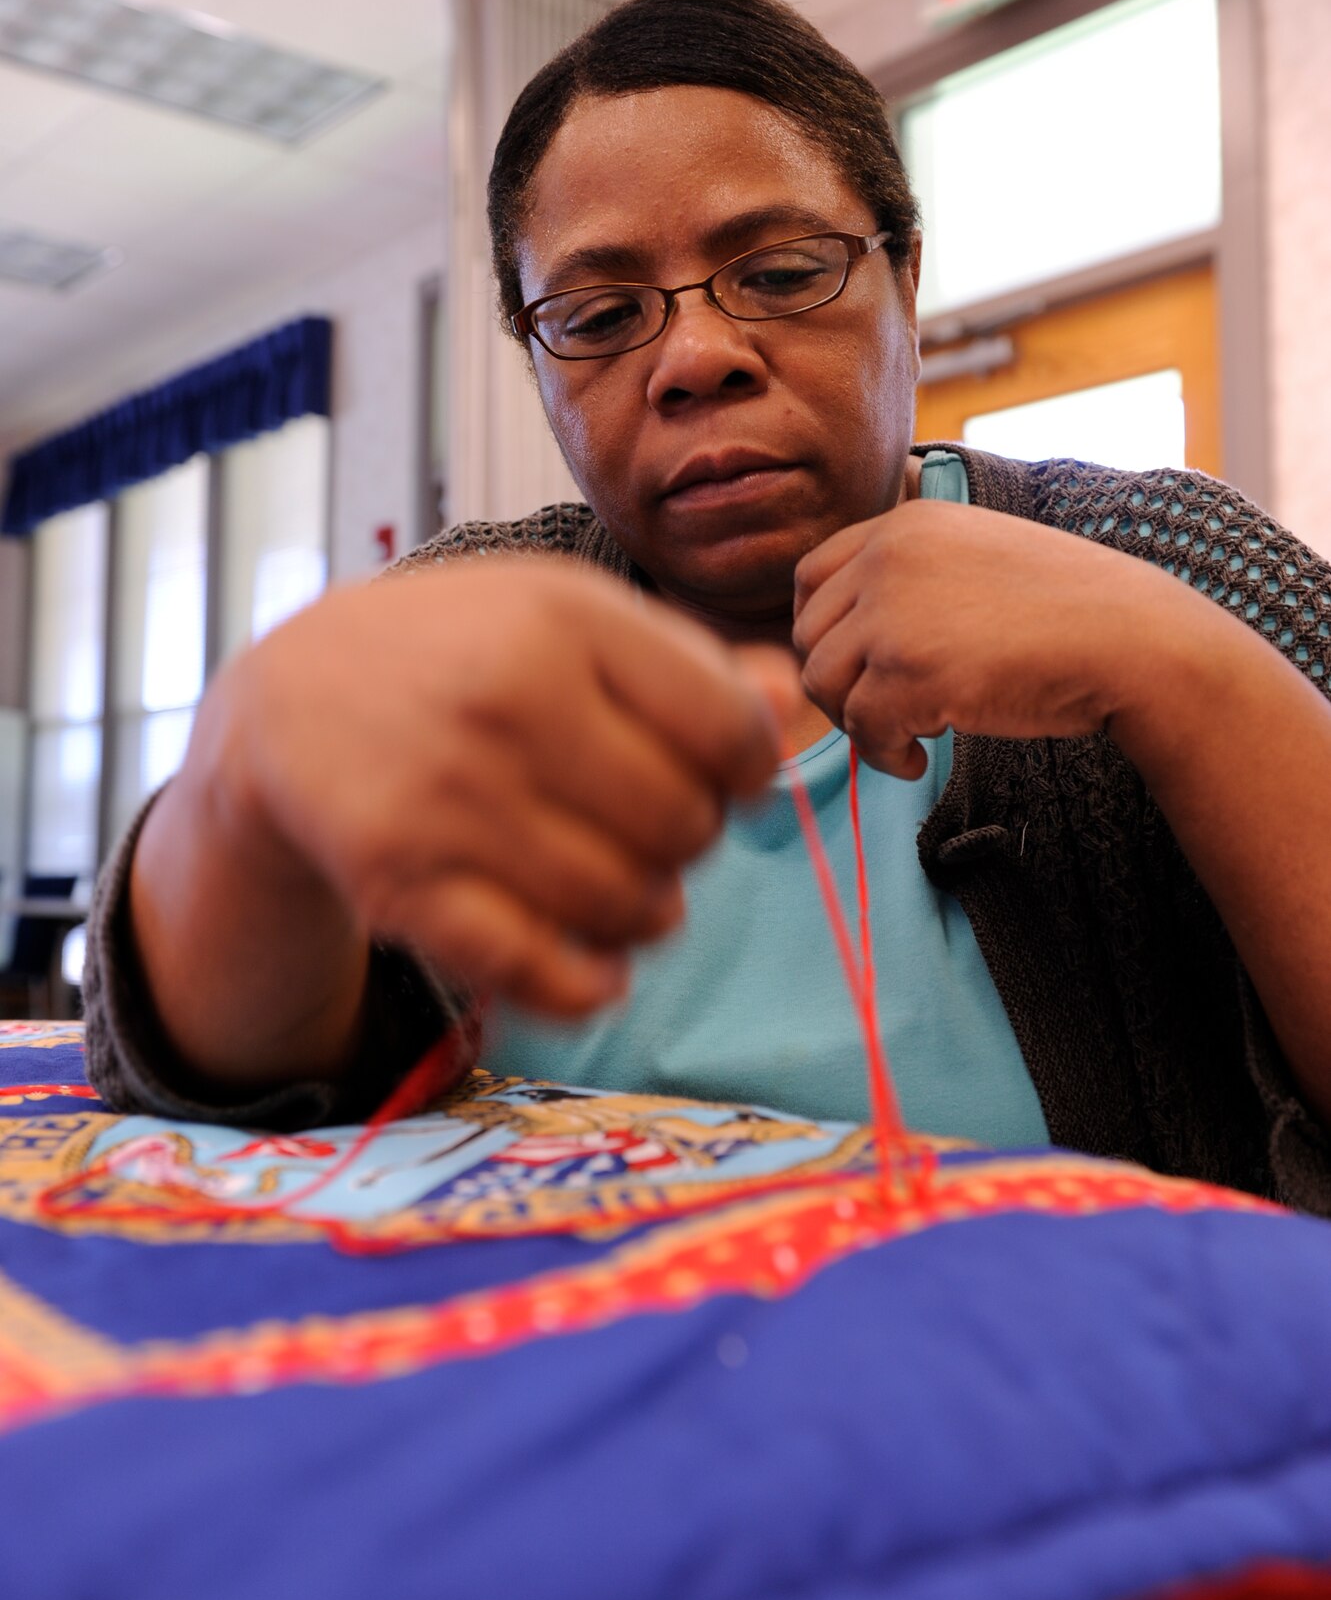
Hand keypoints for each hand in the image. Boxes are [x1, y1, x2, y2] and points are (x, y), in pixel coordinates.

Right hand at [215, 558, 796, 1014]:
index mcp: (563, 620)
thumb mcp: (565, 615)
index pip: (729, 733)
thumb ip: (685, 660)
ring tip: (625, 887)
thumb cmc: (460, 652)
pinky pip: (544, 972)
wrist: (290, 702)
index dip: (749, 774)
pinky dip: (592, 984)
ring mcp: (448, 801)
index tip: (722, 778)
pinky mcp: (402, 887)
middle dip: (691, 843)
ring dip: (649, 914)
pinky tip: (595, 961)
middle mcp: (506, 704)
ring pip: (628, 907)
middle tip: (654, 829)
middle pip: (685, 827)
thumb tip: (788, 699)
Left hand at [792, 499, 1187, 776]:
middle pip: (808, 633)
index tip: (853, 666)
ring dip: (859, 721)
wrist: (1131, 640)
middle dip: (837, 682)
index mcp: (904, 524)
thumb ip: (913, 577)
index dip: (821, 630)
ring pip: (823, 682)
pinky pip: (860, 728)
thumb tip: (850, 635)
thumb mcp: (978, 557)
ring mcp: (893, 614)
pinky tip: (922, 758)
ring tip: (909, 734)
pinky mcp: (907, 673)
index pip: (812, 576)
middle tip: (883, 710)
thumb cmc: (1068, 610)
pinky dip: (884, 754)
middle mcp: (888, 558)